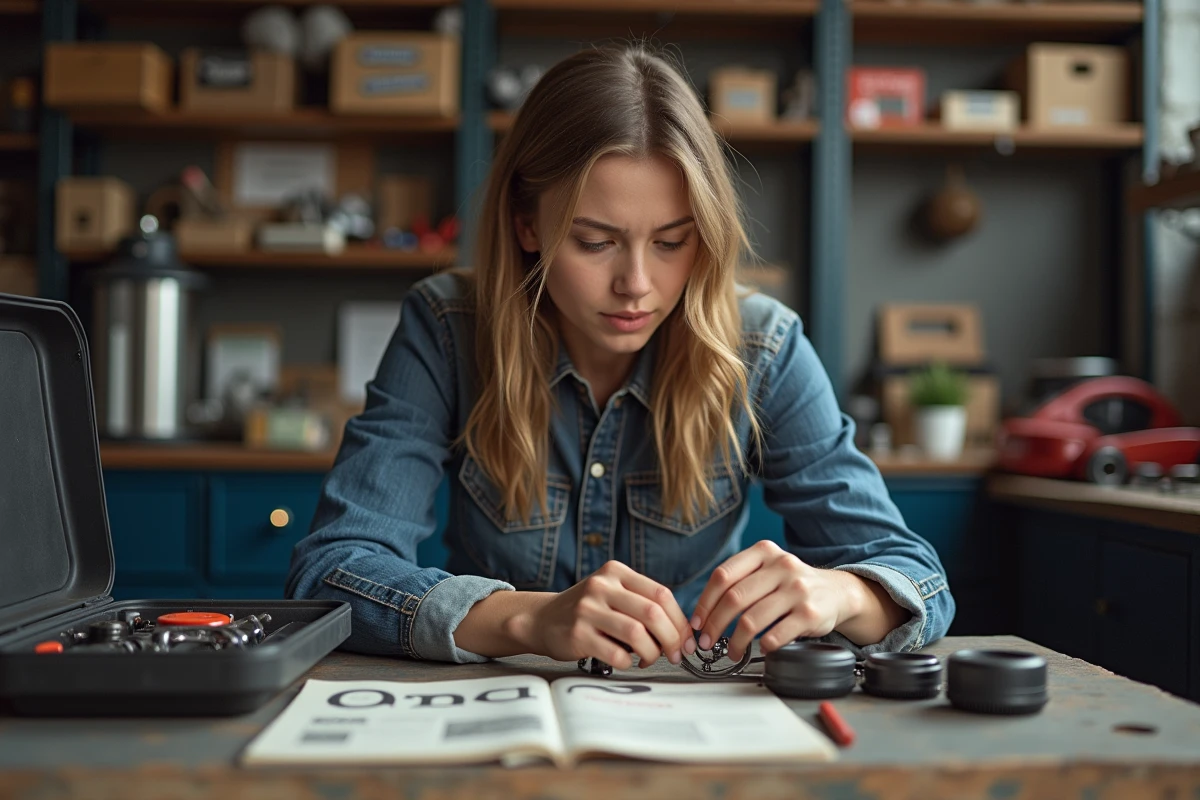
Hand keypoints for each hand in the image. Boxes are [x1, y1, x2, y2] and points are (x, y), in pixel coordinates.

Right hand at [523, 561, 694, 669]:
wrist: (542, 619)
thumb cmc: (588, 611)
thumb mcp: (613, 593)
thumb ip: (643, 604)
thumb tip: (682, 633)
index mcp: (616, 572)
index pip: (661, 594)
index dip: (680, 621)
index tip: (686, 640)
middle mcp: (601, 586)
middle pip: (653, 613)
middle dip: (672, 639)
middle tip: (676, 655)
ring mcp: (587, 609)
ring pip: (637, 633)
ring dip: (651, 653)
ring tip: (649, 659)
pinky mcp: (577, 634)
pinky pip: (616, 653)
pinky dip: (628, 662)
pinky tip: (626, 661)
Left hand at [690, 540, 862, 661]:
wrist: (838, 592)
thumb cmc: (793, 584)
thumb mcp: (768, 569)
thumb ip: (740, 580)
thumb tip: (704, 613)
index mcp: (764, 552)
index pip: (723, 575)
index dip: (705, 602)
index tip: (698, 622)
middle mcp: (781, 566)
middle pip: (734, 598)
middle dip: (715, 625)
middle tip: (707, 642)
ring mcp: (797, 589)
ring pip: (752, 619)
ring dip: (736, 642)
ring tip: (732, 652)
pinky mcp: (810, 613)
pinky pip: (776, 635)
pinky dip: (763, 647)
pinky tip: (761, 650)